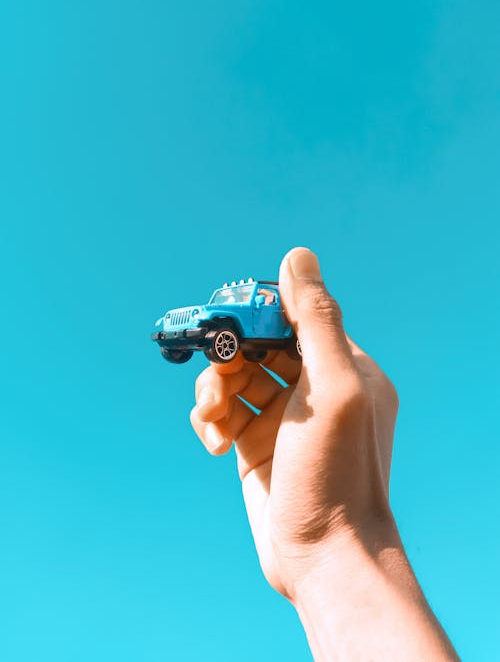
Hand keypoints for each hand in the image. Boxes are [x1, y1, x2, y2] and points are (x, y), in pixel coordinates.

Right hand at [190, 247, 398, 599]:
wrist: (324, 556)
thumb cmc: (335, 472)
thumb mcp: (332, 389)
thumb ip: (316, 321)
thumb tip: (298, 256)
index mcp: (344, 366)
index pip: (294, 317)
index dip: (258, 312)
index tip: (228, 317)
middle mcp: (314, 388)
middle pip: (257, 345)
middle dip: (229, 355)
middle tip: (216, 370)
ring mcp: (282, 417)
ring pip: (234, 377)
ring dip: (213, 389)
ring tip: (211, 416)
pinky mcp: (254, 444)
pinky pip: (222, 411)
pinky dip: (209, 418)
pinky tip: (211, 441)